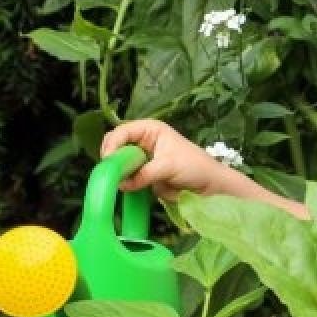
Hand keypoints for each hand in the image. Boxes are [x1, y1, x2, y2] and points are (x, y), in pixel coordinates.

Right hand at [101, 119, 232, 199]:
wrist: (209, 186)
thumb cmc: (194, 166)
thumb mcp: (168, 166)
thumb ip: (144, 173)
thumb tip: (122, 184)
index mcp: (150, 130)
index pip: (123, 131)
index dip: (112, 144)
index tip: (107, 160)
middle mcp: (142, 141)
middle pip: (116, 145)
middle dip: (111, 157)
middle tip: (109, 172)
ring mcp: (141, 158)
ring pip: (118, 161)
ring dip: (114, 170)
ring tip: (114, 180)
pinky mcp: (142, 174)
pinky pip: (125, 176)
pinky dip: (121, 180)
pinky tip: (120, 186)